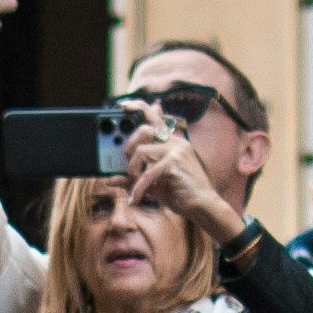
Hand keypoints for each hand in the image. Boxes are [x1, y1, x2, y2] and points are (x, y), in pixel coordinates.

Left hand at [117, 108, 242, 245]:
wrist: (203, 207)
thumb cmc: (180, 194)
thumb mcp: (153, 185)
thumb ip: (133, 178)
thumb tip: (109, 179)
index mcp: (172, 141)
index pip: (154, 116)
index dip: (137, 107)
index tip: (122, 105)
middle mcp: (175, 141)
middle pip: (143, 130)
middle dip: (128, 147)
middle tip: (128, 166)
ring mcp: (176, 150)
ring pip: (141, 151)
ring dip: (132, 170)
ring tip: (134, 187)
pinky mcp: (175, 163)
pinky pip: (147, 173)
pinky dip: (139, 188)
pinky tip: (136, 199)